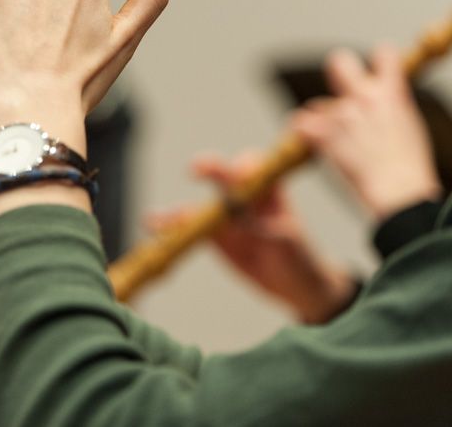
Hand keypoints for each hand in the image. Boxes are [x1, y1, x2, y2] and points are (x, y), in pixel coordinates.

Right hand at [149, 153, 355, 324]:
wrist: (293, 284)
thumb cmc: (298, 256)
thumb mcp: (287, 242)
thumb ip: (264, 228)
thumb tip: (241, 220)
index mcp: (269, 190)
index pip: (254, 168)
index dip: (245, 168)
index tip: (240, 175)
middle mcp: (243, 196)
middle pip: (222, 177)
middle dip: (210, 170)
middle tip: (197, 170)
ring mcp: (225, 215)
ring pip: (199, 205)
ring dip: (179, 211)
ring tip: (160, 220)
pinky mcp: (213, 235)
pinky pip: (189, 229)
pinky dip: (171, 228)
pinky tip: (154, 226)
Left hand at [292, 45, 440, 221]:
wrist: (398, 191)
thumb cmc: (410, 168)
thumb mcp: (410, 127)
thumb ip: (392, 108)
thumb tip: (385, 104)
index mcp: (392, 93)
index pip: (384, 55)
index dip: (380, 60)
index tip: (378, 71)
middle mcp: (363, 97)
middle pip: (339, 62)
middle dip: (339, 71)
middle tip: (342, 88)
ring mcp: (341, 114)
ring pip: (317, 105)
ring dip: (322, 120)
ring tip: (337, 142)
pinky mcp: (322, 134)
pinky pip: (300, 123)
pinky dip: (304, 133)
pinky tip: (312, 143)